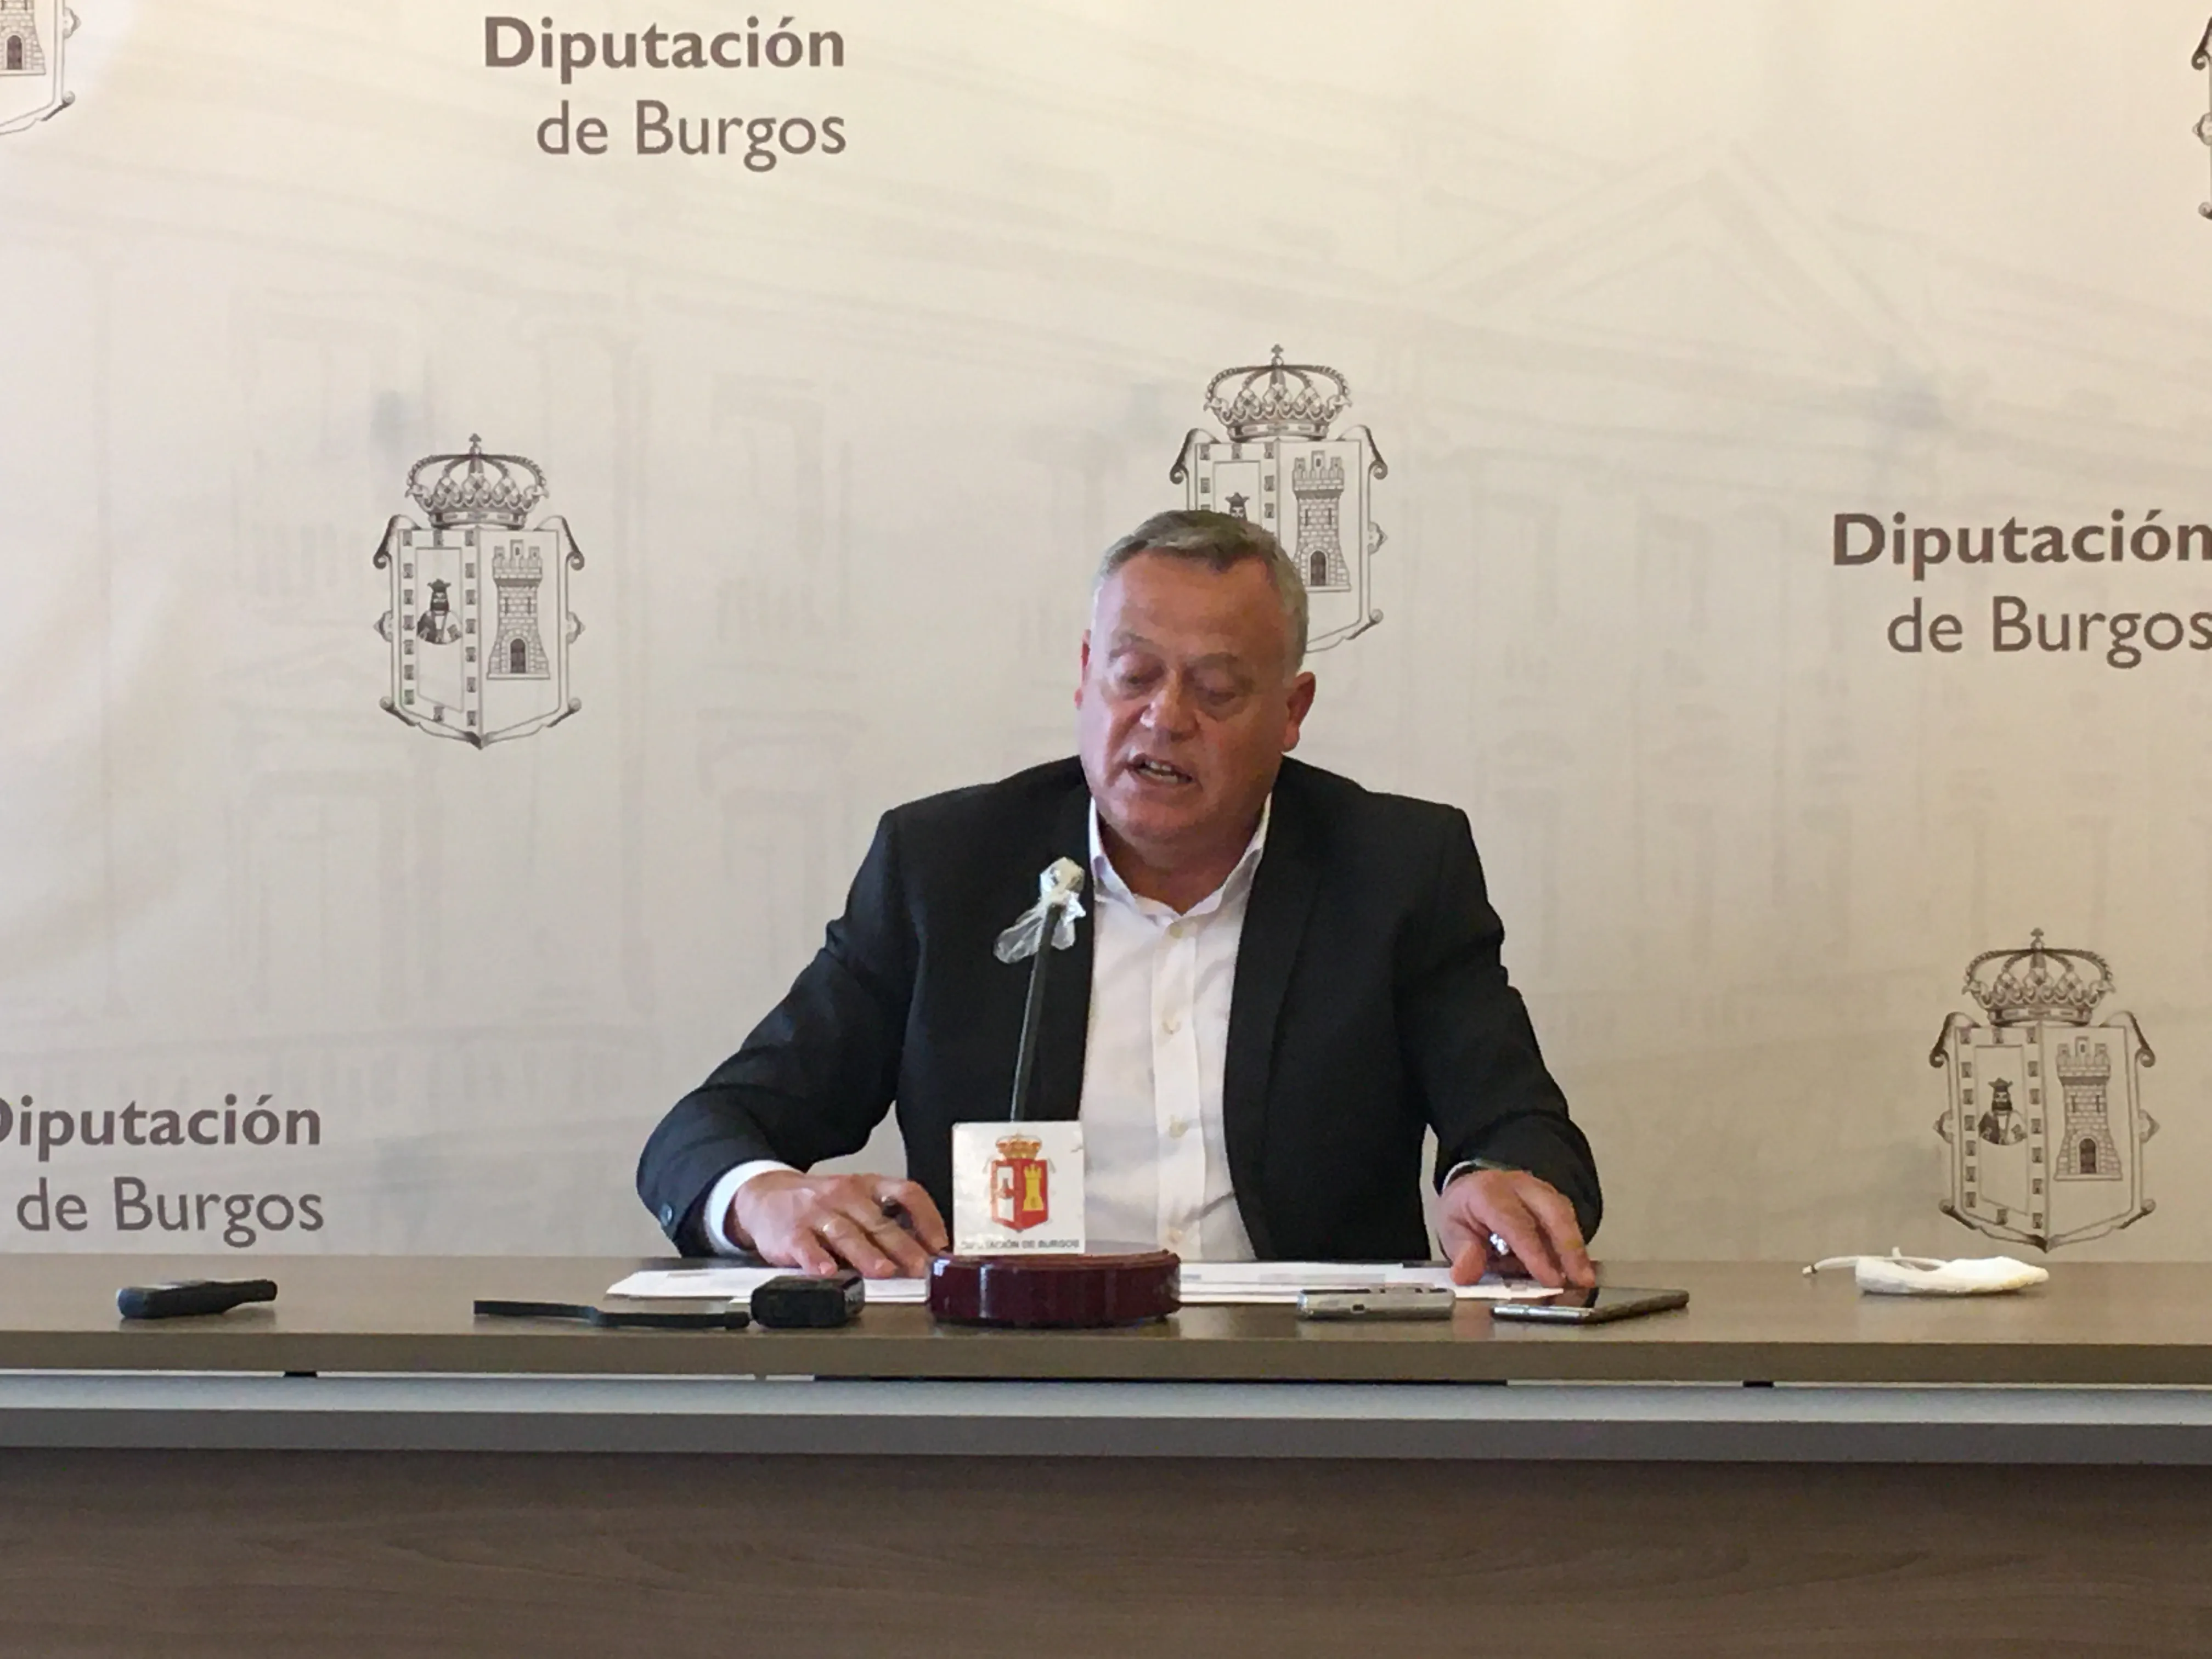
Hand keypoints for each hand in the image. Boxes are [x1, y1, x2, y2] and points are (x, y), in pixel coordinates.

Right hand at [728, 1171, 947, 1277]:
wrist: (764, 1196)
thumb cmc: (819, 1203)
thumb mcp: (856, 1200)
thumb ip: (886, 1221)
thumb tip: (926, 1252)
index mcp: (867, 1186)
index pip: (907, 1193)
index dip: (927, 1218)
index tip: (940, 1244)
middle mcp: (845, 1195)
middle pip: (879, 1221)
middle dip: (903, 1247)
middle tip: (920, 1268)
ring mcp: (816, 1213)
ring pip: (846, 1233)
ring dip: (866, 1254)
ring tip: (883, 1271)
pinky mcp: (790, 1232)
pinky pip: (806, 1246)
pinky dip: (817, 1260)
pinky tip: (827, 1273)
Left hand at [1438, 1167, 1593, 1288]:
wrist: (1473, 1188)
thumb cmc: (1465, 1211)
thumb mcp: (1451, 1229)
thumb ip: (1461, 1252)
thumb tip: (1465, 1274)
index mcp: (1488, 1193)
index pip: (1515, 1222)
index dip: (1534, 1252)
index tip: (1550, 1279)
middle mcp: (1519, 1187)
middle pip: (1552, 1212)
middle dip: (1569, 1247)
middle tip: (1581, 1280)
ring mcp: (1540, 1190)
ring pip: (1565, 1215)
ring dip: (1577, 1249)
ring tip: (1585, 1279)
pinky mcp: (1553, 1199)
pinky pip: (1568, 1220)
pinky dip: (1575, 1246)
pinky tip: (1580, 1268)